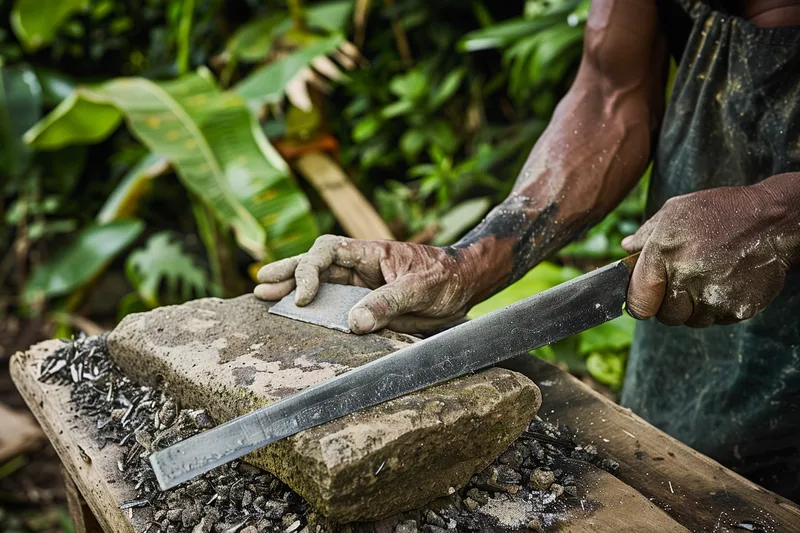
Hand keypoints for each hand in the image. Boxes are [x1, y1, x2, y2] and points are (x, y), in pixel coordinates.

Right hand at [254, 235, 479, 333]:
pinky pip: (335, 303)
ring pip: (320, 283)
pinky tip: (292, 310)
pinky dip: (313, 306)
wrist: (465, 284)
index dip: (309, 271)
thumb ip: (389, 302)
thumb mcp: (421, 288)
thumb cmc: (446, 278)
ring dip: (292, 287)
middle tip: (261, 285)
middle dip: (287, 272)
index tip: (303, 297)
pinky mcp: (365, 301)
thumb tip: (354, 322)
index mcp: (370, 253)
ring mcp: (361, 283)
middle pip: (315, 264)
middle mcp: (360, 266)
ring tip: (262, 294)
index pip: (328, 252)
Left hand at [621, 181, 796, 326]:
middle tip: (683, 284)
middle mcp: (685, 277)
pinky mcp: (737, 309)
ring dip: (695, 307)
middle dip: (670, 305)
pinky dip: (718, 307)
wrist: (773, 221)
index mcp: (662, 253)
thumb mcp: (676, 211)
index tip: (644, 301)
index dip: (640, 304)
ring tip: (707, 279)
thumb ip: (647, 233)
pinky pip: (717, 320)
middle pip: (666, 316)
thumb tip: (626, 248)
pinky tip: (725, 282)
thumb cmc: (721, 212)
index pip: (638, 301)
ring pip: (692, 320)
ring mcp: (712, 296)